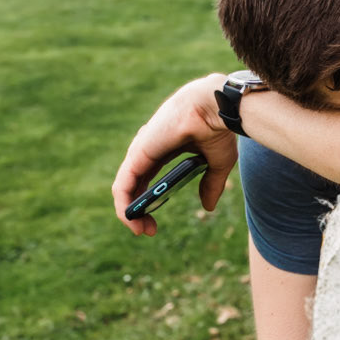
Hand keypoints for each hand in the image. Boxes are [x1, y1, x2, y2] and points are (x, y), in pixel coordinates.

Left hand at [112, 74, 236, 233]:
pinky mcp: (137, 155)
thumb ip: (210, 185)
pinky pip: (122, 186)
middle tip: (147, 231)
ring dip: (129, 213)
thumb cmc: (217, 128)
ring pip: (125, 188)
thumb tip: (207, 207)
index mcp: (164, 148)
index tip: (155, 220)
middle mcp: (148, 149)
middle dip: (139, 211)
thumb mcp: (216, 164)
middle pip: (134, 185)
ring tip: (141, 231)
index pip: (147, 177)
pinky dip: (124, 205)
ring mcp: (140, 151)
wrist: (215, 108)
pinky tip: (131, 220)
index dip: (150, 199)